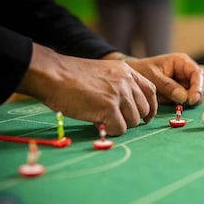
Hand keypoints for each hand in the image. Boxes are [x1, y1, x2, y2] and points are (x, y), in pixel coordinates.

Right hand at [17, 44, 157, 135]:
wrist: (52, 74)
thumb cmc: (71, 77)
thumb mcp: (102, 73)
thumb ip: (118, 86)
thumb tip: (126, 109)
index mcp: (126, 71)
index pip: (150, 90)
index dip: (151, 106)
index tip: (146, 117)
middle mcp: (126, 81)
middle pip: (143, 109)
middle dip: (132, 119)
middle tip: (117, 121)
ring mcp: (119, 94)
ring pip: (133, 121)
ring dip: (120, 125)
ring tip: (104, 120)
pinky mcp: (109, 107)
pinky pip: (120, 128)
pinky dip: (112, 131)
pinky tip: (101, 125)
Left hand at [127, 53, 203, 105]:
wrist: (134, 75)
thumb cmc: (142, 71)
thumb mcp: (152, 77)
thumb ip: (168, 86)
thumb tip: (184, 97)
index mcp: (182, 62)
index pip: (197, 74)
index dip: (198, 87)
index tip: (191, 100)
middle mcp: (188, 70)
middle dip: (199, 95)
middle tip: (188, 104)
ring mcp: (188, 81)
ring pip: (203, 92)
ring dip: (196, 100)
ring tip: (180, 104)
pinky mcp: (186, 91)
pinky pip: (194, 99)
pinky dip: (191, 104)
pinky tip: (180, 104)